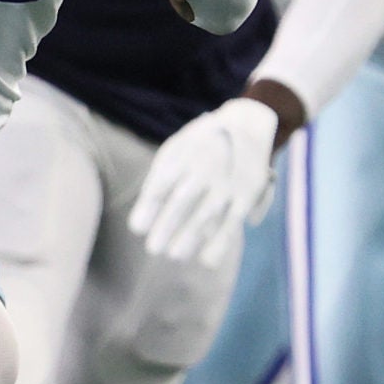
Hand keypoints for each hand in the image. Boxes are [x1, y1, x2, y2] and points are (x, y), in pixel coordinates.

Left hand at [131, 96, 278, 266]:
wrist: (246, 122)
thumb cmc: (199, 142)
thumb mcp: (176, 147)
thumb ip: (159, 177)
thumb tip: (142, 219)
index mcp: (183, 153)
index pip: (162, 182)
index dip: (148, 206)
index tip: (137, 229)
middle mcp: (205, 166)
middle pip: (182, 200)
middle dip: (167, 226)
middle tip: (153, 249)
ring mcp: (226, 181)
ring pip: (207, 213)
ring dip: (190, 237)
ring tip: (174, 255)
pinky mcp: (245, 194)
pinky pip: (232, 221)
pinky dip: (221, 242)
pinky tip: (207, 261)